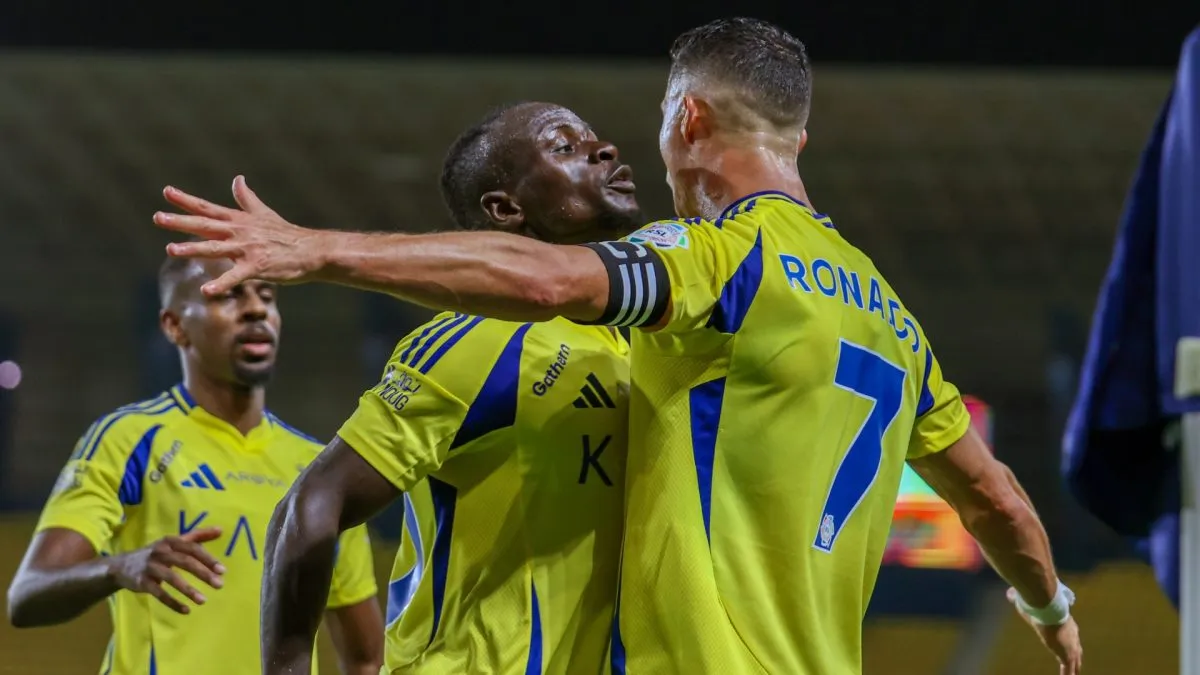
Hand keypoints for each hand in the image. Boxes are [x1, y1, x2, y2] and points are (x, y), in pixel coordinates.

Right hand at [108, 528, 225, 614]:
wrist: (121, 566)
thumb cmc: (156, 553)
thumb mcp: (174, 542)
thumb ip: (197, 536)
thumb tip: (221, 530)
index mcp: (171, 541)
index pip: (193, 548)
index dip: (208, 558)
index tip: (223, 570)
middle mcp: (161, 552)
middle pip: (185, 561)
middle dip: (203, 573)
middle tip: (219, 584)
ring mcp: (150, 567)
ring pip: (172, 578)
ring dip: (188, 590)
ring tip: (203, 601)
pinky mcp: (142, 582)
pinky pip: (159, 594)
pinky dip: (172, 603)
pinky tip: (186, 610)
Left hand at [153, 176, 327, 295]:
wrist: (311, 250)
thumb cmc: (287, 234)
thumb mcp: (264, 213)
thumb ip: (246, 198)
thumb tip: (237, 179)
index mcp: (239, 220)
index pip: (207, 208)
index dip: (186, 200)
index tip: (166, 191)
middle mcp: (239, 232)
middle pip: (205, 226)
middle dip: (180, 222)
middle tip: (158, 217)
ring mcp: (247, 250)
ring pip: (215, 248)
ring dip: (192, 249)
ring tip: (171, 249)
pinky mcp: (257, 267)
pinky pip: (235, 277)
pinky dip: (221, 284)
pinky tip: (206, 290)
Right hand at [1007, 588, 1082, 673]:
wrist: (1049, 607)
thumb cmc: (1039, 604)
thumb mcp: (1029, 603)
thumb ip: (1020, 599)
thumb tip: (1009, 593)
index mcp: (1067, 622)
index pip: (1071, 634)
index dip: (1070, 641)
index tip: (1069, 646)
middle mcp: (1073, 635)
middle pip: (1077, 650)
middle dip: (1077, 658)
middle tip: (1076, 666)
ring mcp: (1072, 646)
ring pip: (1075, 662)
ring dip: (1074, 670)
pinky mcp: (1067, 654)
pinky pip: (1068, 669)